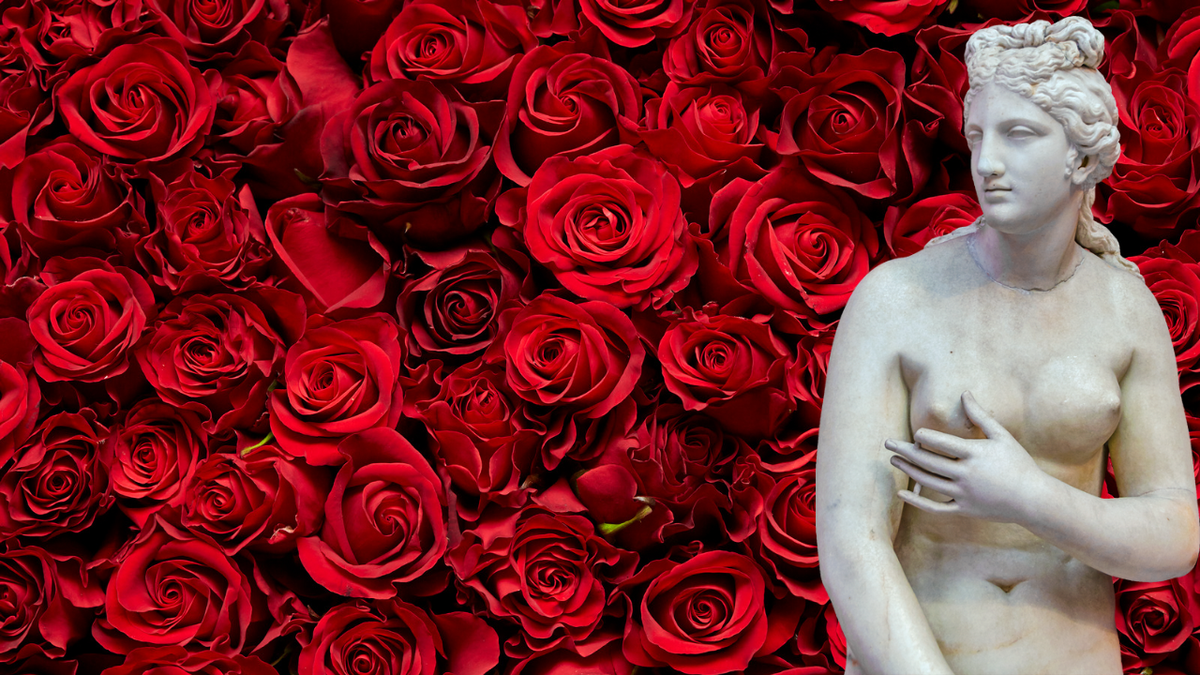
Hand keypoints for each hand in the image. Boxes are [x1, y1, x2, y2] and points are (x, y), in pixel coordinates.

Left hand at [884, 391, 1049, 522]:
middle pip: (928, 461)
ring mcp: (964, 494)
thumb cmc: (1018, 464)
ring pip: (928, 481)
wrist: (1033, 500)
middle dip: (906, 451)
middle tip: (887, 443)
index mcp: (975, 454)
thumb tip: (964, 392)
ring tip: (894, 460)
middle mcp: (967, 475)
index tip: (914, 433)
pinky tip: (901, 493)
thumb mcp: (1002, 437)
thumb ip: (980, 415)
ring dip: (908, 470)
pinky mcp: (963, 509)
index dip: (925, 437)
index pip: (942, 443)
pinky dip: (917, 502)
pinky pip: (935, 507)